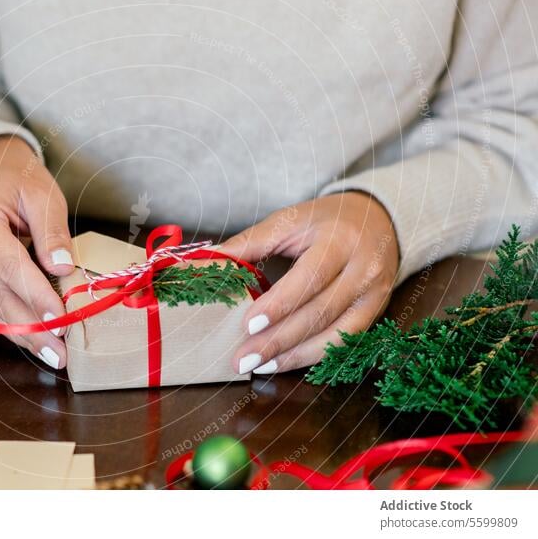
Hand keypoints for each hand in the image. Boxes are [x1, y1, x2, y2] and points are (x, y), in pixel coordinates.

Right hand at [0, 136, 72, 368]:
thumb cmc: (19, 180)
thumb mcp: (43, 194)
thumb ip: (52, 232)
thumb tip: (62, 269)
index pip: (9, 266)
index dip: (36, 295)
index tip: (61, 318)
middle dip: (31, 326)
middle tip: (61, 353)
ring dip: (22, 334)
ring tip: (54, 355)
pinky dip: (12, 324)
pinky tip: (34, 340)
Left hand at [220, 192, 398, 374]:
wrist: (377, 219)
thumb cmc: (325, 220)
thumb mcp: (290, 220)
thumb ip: (250, 242)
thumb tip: (209, 260)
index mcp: (340, 239)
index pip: (309, 277)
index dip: (279, 305)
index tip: (247, 325)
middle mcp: (363, 269)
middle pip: (320, 312)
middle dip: (279, 339)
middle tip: (243, 358)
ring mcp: (373, 294)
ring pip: (335, 334)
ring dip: (294, 356)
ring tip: (259, 366)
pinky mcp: (376, 312)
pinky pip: (344, 343)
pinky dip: (312, 356)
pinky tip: (285, 362)